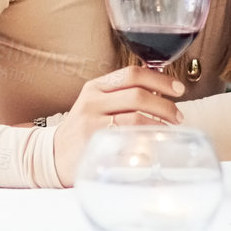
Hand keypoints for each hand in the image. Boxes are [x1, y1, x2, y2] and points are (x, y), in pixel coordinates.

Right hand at [52, 66, 184, 183]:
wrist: (52, 155)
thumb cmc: (82, 129)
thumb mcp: (95, 103)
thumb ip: (122, 95)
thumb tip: (162, 92)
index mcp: (95, 88)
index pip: (132, 75)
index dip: (160, 80)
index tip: (178, 89)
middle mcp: (92, 103)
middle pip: (138, 96)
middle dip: (165, 106)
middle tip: (178, 116)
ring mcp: (92, 125)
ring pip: (135, 119)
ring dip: (159, 126)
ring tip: (168, 132)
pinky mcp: (93, 147)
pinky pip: (128, 145)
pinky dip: (146, 147)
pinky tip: (153, 149)